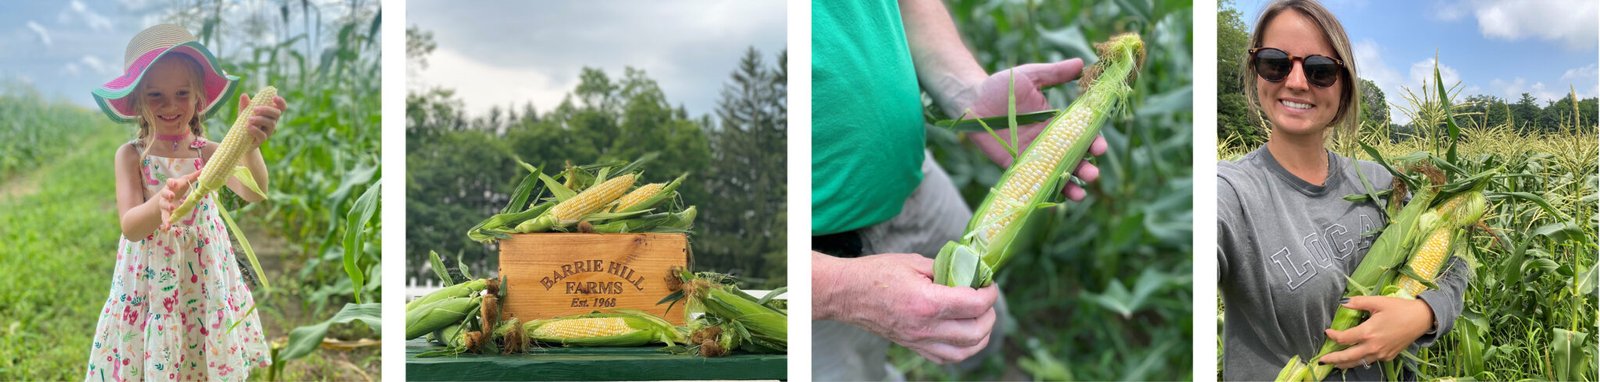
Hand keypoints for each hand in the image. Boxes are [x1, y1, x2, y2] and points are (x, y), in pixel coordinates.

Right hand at [156, 171, 202, 230]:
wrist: (166, 198)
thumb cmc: (177, 188)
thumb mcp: (184, 182)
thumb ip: (194, 176)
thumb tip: (205, 168)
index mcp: (172, 185)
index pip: (170, 182)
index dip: (172, 182)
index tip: (175, 184)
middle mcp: (166, 194)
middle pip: (165, 193)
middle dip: (168, 194)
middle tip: (172, 196)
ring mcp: (164, 204)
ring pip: (164, 205)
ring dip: (167, 207)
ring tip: (172, 209)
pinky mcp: (165, 213)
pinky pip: (165, 218)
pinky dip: (166, 222)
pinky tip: (167, 227)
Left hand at [238, 93, 286, 147]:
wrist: (239, 139)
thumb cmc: (244, 123)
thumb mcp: (243, 112)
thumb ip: (245, 105)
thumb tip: (244, 95)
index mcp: (270, 114)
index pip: (281, 107)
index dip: (281, 102)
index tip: (274, 97)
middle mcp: (272, 122)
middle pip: (277, 114)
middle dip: (267, 110)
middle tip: (255, 109)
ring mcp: (268, 131)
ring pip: (271, 124)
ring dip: (260, 120)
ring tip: (249, 119)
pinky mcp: (262, 140)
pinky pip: (263, 135)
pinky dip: (256, 130)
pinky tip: (249, 127)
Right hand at [817, 253, 998, 363]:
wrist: (846, 294)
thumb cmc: (875, 274)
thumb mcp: (913, 262)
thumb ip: (943, 268)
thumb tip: (966, 271)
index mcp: (927, 302)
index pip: (974, 304)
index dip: (990, 293)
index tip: (989, 284)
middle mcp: (925, 327)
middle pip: (976, 331)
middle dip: (990, 314)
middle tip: (987, 299)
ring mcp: (918, 340)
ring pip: (965, 351)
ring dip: (981, 336)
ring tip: (981, 319)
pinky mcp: (912, 346)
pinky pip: (946, 357)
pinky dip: (962, 349)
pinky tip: (963, 334)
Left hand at [965, 59, 1107, 200]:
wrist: (972, 99)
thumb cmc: (1001, 85)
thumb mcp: (1031, 76)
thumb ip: (1055, 73)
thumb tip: (1082, 64)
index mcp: (1056, 122)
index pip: (1082, 135)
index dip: (1093, 143)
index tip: (1100, 148)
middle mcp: (1048, 141)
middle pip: (1073, 159)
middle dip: (1086, 168)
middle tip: (1092, 174)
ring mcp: (1033, 155)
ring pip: (1057, 174)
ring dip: (1070, 185)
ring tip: (1080, 193)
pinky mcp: (1015, 165)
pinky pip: (1032, 181)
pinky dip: (1045, 190)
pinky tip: (1055, 199)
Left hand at [1319, 296, 1434, 368]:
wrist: (1422, 319)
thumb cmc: (1400, 309)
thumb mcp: (1378, 301)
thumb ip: (1358, 302)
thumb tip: (1343, 303)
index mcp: (1369, 332)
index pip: (1344, 339)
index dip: (1333, 336)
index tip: (1327, 332)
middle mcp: (1373, 346)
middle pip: (1348, 357)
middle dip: (1333, 359)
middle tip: (1322, 360)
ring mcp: (1381, 353)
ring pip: (1359, 362)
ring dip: (1345, 363)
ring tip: (1335, 363)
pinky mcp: (1388, 356)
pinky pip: (1370, 361)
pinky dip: (1360, 361)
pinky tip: (1355, 358)